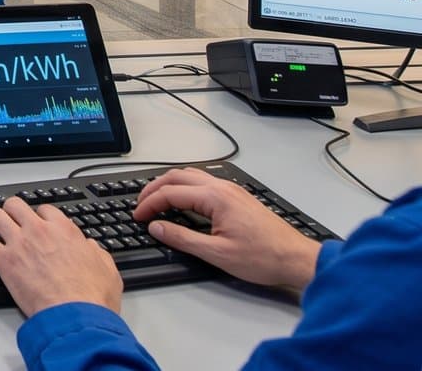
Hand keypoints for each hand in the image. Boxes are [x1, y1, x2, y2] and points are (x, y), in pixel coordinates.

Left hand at [0, 197, 122, 317]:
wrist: (76, 315)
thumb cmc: (91, 297)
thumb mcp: (107, 269)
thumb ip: (97, 253)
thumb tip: (90, 248)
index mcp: (64, 230)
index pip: (45, 209)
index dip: (38, 215)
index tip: (35, 222)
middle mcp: (39, 231)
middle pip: (15, 205)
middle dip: (11, 211)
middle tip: (9, 221)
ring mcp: (19, 243)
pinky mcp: (4, 261)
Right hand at [133, 168, 322, 289]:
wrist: (297, 259)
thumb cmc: (263, 257)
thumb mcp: (217, 253)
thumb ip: (182, 238)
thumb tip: (156, 227)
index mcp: (216, 198)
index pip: (171, 192)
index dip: (149, 204)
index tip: (138, 216)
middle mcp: (223, 188)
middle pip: (178, 176)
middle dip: (154, 188)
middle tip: (141, 205)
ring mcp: (232, 190)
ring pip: (191, 176)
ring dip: (169, 185)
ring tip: (156, 201)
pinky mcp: (238, 197)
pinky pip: (204, 182)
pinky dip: (185, 187)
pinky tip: (182, 201)